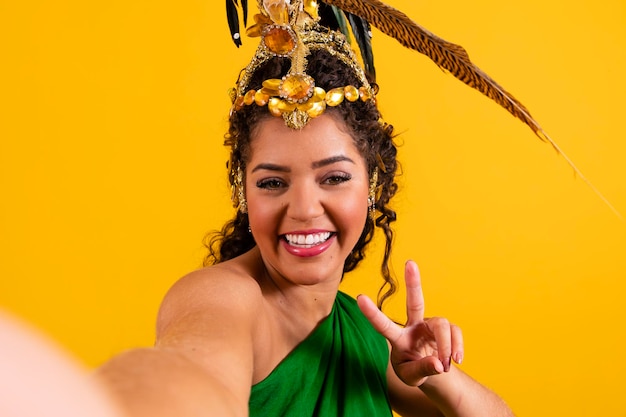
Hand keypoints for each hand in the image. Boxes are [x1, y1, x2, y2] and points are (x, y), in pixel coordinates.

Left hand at [357, 260, 462, 386]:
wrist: (431, 371)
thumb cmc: (413, 370)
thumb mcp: (412, 377)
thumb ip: (422, 370)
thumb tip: (438, 364)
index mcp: (397, 337)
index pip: (383, 325)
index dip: (372, 313)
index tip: (360, 297)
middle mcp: (413, 325)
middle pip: (415, 302)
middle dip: (413, 282)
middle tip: (410, 262)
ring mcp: (430, 324)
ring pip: (442, 324)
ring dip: (446, 346)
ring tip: (444, 365)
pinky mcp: (447, 328)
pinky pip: (456, 332)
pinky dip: (457, 348)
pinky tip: (456, 360)